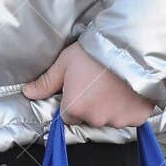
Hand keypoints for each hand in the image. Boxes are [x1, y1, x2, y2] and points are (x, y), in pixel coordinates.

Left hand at [23, 44, 154, 128]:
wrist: (130, 45)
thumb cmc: (96, 52)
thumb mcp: (66, 63)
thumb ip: (47, 82)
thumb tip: (28, 93)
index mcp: (75, 108)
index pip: (69, 116)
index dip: (74, 102)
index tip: (82, 88)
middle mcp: (96, 118)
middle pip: (90, 119)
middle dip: (93, 106)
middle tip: (100, 83)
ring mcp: (118, 120)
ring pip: (111, 119)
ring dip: (112, 107)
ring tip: (116, 85)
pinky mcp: (137, 118)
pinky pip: (131, 118)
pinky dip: (131, 108)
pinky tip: (129, 91)